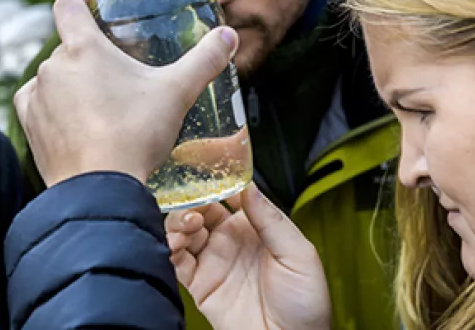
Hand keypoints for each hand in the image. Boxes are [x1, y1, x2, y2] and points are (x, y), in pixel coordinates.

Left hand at [14, 0, 238, 187]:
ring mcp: (37, 99)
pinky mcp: (31, 128)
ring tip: (97, 100)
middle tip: (116, 70)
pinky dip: (53, 106)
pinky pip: (37, 105)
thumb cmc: (136, 133)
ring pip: (53, 77)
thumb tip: (228, 36)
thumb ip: (204, 61)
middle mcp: (52, 68)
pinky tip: (73, 120)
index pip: (67, 6)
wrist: (100, 188)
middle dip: (89, 54)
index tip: (91, 3)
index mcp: (83, 49)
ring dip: (71, 82)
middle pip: (68, 47)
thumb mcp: (177, 92)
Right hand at [165, 183, 330, 329]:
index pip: (231, 194)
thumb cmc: (304, 304)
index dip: (218, 181)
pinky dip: (169, 247)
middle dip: (193, 199)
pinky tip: (175, 243)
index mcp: (256, 227)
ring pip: (184, 229)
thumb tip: (250, 187)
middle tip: (195, 202)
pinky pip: (176, 260)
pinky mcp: (199, 283)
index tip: (208, 170)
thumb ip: (271, 220)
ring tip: (189, 224)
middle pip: (202, 208)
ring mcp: (213, 260)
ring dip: (180, 220)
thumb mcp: (299, 254)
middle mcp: (231, 240)